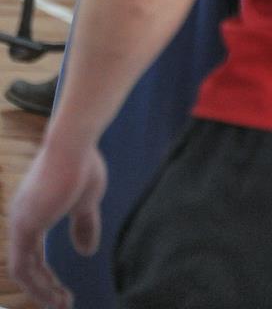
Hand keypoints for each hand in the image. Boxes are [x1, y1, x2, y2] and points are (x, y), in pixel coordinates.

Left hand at [8, 137, 106, 308]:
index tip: (64, 291)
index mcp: (34, 211)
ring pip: (23, 270)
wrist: (74, 145)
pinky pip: (24, 267)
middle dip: (44, 288)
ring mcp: (19, 222)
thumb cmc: (82, 165)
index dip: (47, 275)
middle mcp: (21, 218)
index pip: (32, 253)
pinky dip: (38, 284)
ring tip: (63, 305)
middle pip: (25, 265)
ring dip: (42, 291)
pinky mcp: (24, 226)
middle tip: (63, 304)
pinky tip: (56, 294)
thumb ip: (83, 225)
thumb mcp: (87, 202)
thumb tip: (86, 251)